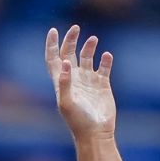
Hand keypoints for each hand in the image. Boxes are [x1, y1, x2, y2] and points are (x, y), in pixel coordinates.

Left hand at [45, 26, 115, 140]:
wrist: (96, 132)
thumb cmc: (78, 120)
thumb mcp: (66, 102)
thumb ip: (64, 82)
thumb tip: (65, 61)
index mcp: (61, 81)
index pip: (53, 59)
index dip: (52, 45)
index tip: (54, 30)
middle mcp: (74, 78)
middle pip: (69, 53)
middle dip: (71, 40)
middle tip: (75, 28)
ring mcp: (89, 80)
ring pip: (87, 57)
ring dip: (89, 46)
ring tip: (93, 39)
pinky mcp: (102, 84)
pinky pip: (104, 67)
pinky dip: (106, 60)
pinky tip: (107, 56)